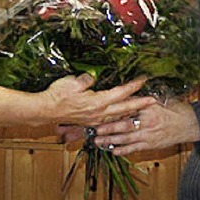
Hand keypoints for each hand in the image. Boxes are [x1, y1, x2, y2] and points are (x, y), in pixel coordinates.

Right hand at [42, 74, 156, 125]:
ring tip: (142, 110)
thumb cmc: (58, 95)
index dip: (133, 86)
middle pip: (124, 108)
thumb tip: (95, 77)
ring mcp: (94, 119)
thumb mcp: (73, 82)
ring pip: (117, 116)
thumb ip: (87, 79)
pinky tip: (121, 117)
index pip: (121, 92)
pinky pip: (108, 120)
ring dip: (130, 112)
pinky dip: (118, 118)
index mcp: (98, 102)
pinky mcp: (89, 122)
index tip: (144, 80)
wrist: (45, 110)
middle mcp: (99, 113)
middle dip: (140, 104)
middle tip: (153, 101)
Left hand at [93, 99, 199, 154]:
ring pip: (126, 139)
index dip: (114, 111)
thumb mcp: (160, 100)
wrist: (190, 125)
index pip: (128, 109)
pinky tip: (113, 151)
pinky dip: (123, 150)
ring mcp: (149, 135)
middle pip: (123, 126)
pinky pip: (134, 149)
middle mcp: (147, 122)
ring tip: (98, 141)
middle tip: (94, 129)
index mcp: (149, 108)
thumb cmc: (175, 109)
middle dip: (108, 128)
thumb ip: (143, 100)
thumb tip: (127, 95)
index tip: (101, 110)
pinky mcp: (151, 145)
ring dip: (111, 141)